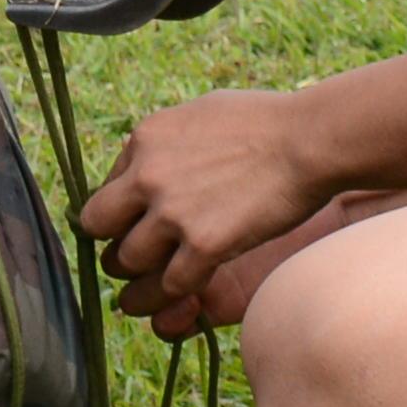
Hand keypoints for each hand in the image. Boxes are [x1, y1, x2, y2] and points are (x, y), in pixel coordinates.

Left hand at [78, 89, 330, 337]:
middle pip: (98, 227)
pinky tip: (192, 287)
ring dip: (141, 276)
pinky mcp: (203, 244)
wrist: (308, 140)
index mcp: (144, 139)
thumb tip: (146, 162)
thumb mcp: (198, 114)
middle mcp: (147, 175)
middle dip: (114, 244)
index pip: (105, 189)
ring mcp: (172, 212)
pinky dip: (178, 291)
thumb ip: (164, 142)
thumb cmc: (264, 122)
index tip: (138, 225)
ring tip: (155, 284)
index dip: (120, 212)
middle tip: (137, 257)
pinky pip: (170, 284)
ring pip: (126, 262)